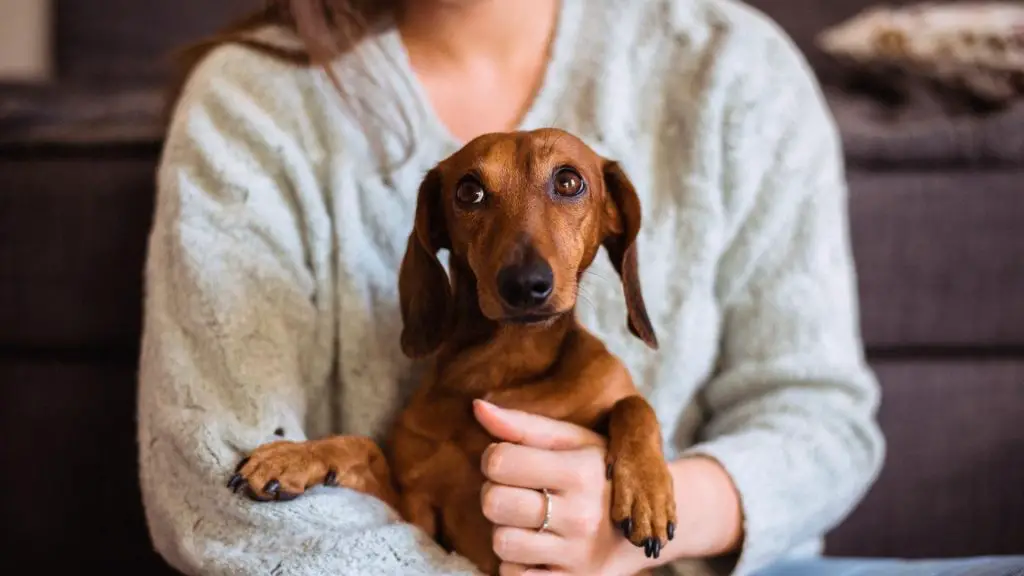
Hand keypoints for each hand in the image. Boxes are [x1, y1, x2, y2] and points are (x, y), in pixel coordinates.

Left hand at [473, 400, 644, 575]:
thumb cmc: (598, 474)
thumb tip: (478, 407)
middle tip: (515, 491)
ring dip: (506, 530)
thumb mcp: (572, 441)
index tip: (509, 461)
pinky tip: (535, 548)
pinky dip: (517, 564)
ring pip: (502, 542)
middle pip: (495, 503)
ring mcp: (578, 555)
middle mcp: (582, 515)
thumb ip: (523, 426)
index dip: (494, 458)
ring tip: (528, 521)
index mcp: (581, 471)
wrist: (643, 529)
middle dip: (495, 494)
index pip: (501, 461)